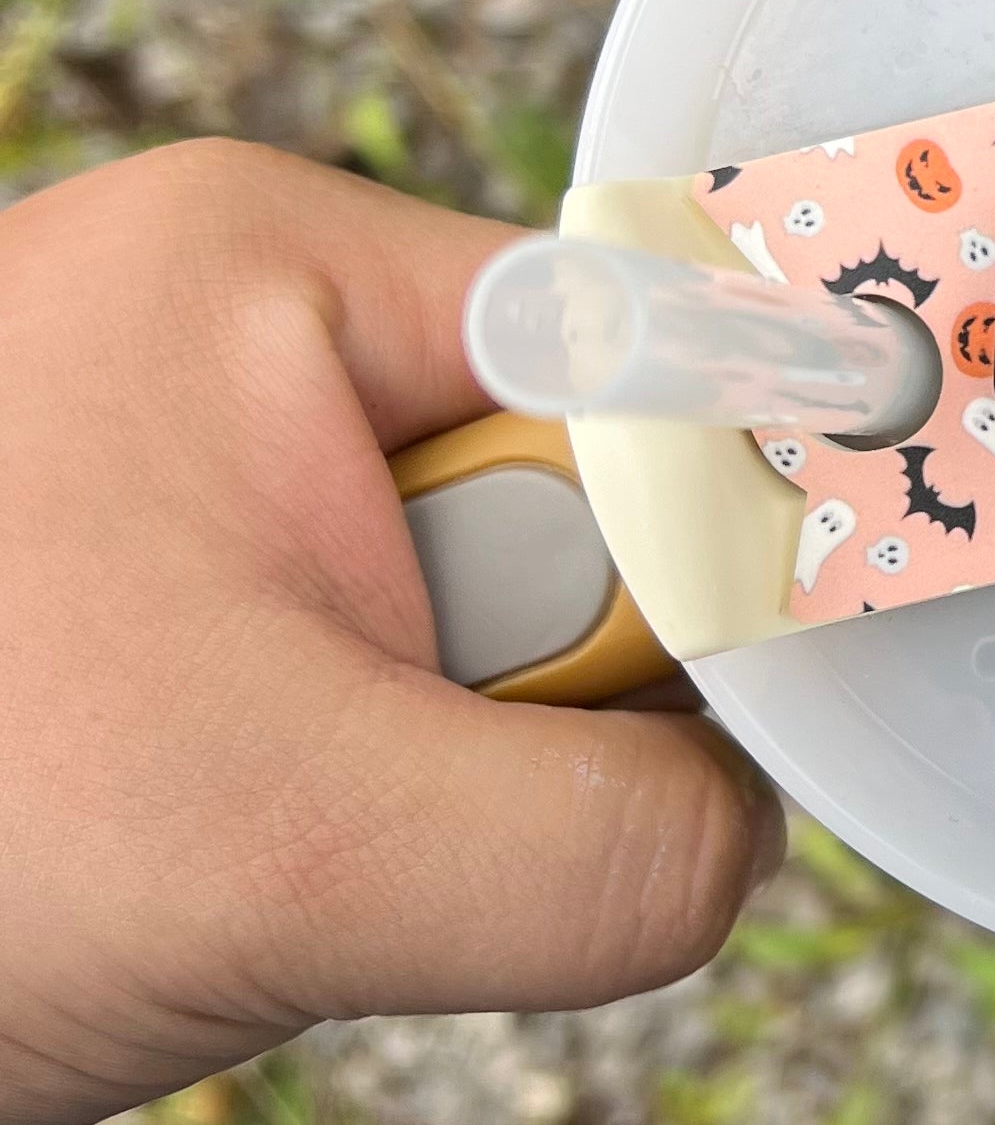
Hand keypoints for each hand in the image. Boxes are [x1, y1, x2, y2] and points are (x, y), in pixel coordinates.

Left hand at [0, 140, 783, 1124]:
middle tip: (340, 817)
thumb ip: (613, 845)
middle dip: (502, 703)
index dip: (695, 555)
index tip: (701, 706)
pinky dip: (309, 810)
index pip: (637, 364)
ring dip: (400, 784)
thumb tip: (741, 841)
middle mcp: (208, 316)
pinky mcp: (124, 589)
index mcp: (254, 262)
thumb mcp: (305, 857)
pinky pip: (349, 690)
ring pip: (453, 624)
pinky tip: (175, 863)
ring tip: (210, 855)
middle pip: (556, 499)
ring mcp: (154, 452)